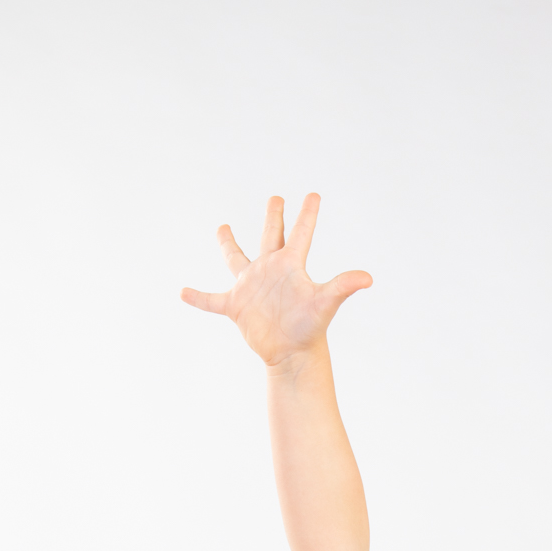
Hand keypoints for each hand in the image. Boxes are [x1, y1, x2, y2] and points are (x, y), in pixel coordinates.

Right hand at [181, 194, 371, 368]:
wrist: (292, 355)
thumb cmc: (310, 329)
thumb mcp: (324, 303)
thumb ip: (342, 286)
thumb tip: (368, 278)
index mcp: (290, 265)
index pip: (301, 233)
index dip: (307, 213)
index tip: (314, 195)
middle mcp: (270, 270)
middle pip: (271, 236)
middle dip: (274, 216)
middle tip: (275, 199)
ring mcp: (251, 287)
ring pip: (236, 259)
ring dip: (228, 244)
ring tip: (223, 228)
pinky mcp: (236, 306)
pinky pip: (212, 300)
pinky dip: (198, 297)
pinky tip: (183, 292)